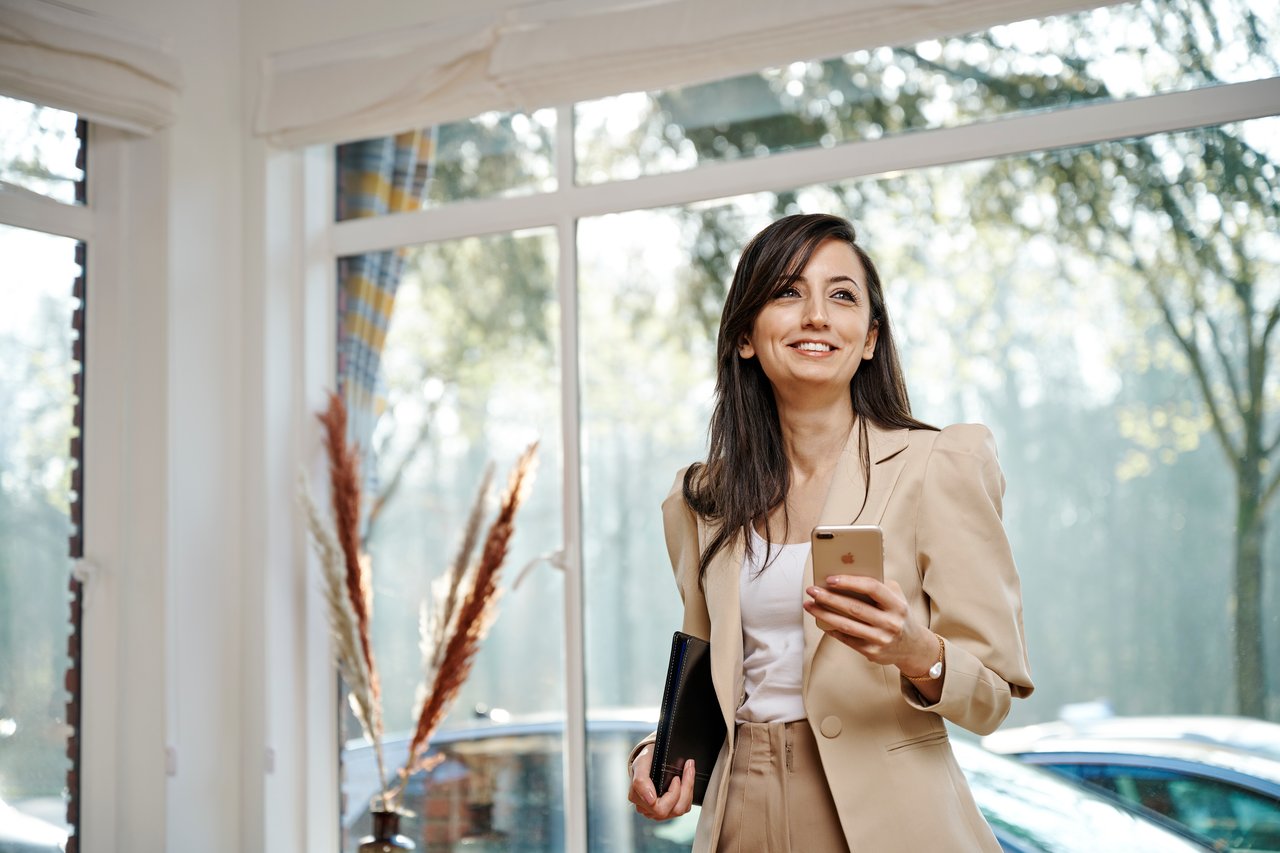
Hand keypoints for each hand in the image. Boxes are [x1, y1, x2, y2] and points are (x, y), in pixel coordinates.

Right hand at [628, 745, 695, 820]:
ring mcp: (660, 811)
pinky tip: (687, 780)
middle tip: (688, 769)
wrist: (650, 758)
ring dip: (689, 789)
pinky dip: (688, 792)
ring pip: (682, 809)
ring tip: (689, 771)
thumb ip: (640, 781)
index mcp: (638, 799)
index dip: (673, 794)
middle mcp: (648, 809)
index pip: (660, 808)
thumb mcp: (640, 763)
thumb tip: (650, 800)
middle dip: (685, 788)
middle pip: (675, 810)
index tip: (676, 778)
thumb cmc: (645, 761)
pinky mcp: (670, 810)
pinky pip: (685, 807)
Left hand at [803, 576, 935, 674]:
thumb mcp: (897, 597)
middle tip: (812, 590)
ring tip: (809, 605)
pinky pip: (847, 639)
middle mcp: (890, 623)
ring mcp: (881, 639)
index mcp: (897, 605)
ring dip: (824, 614)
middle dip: (829, 598)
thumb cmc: (898, 615)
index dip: (850, 582)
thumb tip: (847, 574)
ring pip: (846, 625)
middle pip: (854, 608)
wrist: (913, 647)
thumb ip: (879, 585)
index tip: (830, 579)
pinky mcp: (872, 652)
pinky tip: (820, 620)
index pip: (872, 588)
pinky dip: (831, 628)